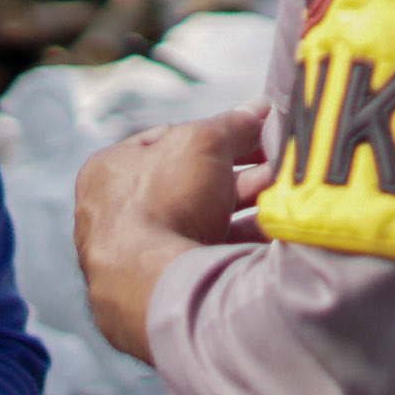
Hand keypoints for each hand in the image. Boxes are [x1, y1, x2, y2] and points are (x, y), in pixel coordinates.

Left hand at [74, 109, 263, 365]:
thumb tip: (259, 109)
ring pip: (208, 220)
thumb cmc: (162, 202)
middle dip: (241, 177)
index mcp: (111, 169)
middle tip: (280, 171)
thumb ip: (232, 123)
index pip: (172, 141)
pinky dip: (243, 244)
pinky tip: (273, 238)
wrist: (152, 284)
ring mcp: (141, 252)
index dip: (219, 135)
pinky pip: (214, 254)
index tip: (259, 137)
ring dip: (248, 210)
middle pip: (195, 183)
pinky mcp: (166, 284)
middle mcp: (119, 210)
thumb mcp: (202, 143)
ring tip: (283, 203)